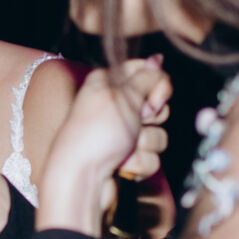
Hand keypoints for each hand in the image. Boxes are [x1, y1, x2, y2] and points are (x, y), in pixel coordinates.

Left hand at [38, 58, 173, 234]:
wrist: (80, 178)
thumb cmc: (95, 134)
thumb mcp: (122, 95)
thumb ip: (146, 76)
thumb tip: (158, 59)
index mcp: (108, 83)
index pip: (147, 72)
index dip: (156, 85)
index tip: (152, 98)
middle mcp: (115, 107)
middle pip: (157, 104)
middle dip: (152, 118)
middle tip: (134, 123)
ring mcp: (122, 134)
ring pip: (158, 134)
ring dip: (145, 144)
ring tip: (123, 149)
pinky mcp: (127, 158)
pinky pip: (152, 157)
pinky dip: (139, 162)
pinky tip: (122, 165)